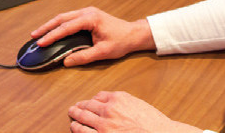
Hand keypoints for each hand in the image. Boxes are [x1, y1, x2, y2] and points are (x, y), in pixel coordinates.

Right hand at [30, 7, 155, 66]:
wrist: (133, 33)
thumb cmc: (121, 41)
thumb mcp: (103, 52)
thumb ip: (84, 57)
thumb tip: (66, 61)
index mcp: (91, 19)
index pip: (66, 27)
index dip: (52, 35)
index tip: (41, 42)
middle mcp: (87, 12)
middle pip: (61, 18)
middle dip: (46, 27)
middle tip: (34, 36)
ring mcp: (87, 12)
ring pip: (64, 17)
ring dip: (51, 25)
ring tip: (39, 33)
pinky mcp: (88, 15)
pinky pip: (69, 18)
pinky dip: (59, 24)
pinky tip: (53, 30)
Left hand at [68, 91, 202, 132]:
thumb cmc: (152, 123)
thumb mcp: (137, 104)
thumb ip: (122, 101)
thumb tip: (110, 102)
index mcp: (118, 98)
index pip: (99, 96)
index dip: (92, 99)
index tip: (90, 101)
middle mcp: (109, 109)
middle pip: (88, 105)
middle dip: (80, 106)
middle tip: (74, 107)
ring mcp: (104, 125)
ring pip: (82, 118)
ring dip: (75, 116)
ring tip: (72, 115)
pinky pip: (84, 132)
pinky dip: (77, 129)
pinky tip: (74, 128)